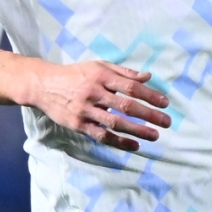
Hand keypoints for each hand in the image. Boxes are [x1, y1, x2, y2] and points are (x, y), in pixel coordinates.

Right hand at [25, 61, 171, 152]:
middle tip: (167, 122)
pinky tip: (134, 145)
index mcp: (102, 76)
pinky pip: (101, 135)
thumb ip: (124, 73)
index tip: (165, 103)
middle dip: (149, 115)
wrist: (44, 85)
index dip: (150, 95)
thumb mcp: (98, 66)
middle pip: (126, 105)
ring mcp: (86, 110)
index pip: (131, 87)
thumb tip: (148, 77)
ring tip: (154, 136)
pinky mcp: (78, 124)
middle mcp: (94, 92)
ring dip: (137, 130)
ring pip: (115, 123)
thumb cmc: (75, 75)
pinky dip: (119, 142)